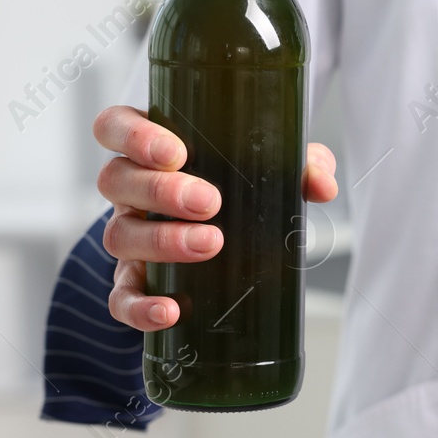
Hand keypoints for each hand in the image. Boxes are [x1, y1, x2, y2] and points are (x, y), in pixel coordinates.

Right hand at [93, 105, 338, 331]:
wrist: (229, 240)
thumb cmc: (238, 185)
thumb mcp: (268, 165)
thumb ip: (298, 164)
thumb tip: (322, 185)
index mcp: (149, 148)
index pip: (115, 126)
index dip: (134, 135)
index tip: (177, 152)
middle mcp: (129, 189)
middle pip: (116, 179)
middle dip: (161, 190)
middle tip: (210, 202)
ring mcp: (128, 235)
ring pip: (118, 235)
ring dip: (162, 241)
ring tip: (212, 244)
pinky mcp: (134, 281)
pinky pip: (120, 297)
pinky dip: (140, 306)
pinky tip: (170, 310)